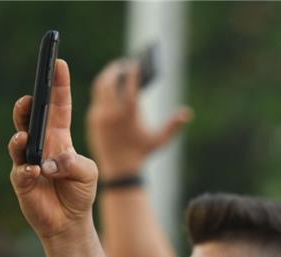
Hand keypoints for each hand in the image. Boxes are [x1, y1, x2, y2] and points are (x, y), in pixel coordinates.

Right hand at [8, 58, 98, 240]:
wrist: (70, 223)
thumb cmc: (80, 192)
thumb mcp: (88, 173)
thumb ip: (75, 163)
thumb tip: (51, 162)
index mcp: (59, 137)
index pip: (58, 106)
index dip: (58, 85)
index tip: (58, 63)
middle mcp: (40, 144)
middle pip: (30, 118)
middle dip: (28, 105)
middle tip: (30, 98)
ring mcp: (28, 161)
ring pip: (18, 142)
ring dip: (22, 138)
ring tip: (25, 135)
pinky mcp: (21, 181)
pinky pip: (20, 171)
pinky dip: (27, 170)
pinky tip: (35, 171)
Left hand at [86, 58, 191, 179]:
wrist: (119, 169)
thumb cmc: (142, 154)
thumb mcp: (160, 140)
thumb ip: (174, 125)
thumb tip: (187, 113)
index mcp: (129, 115)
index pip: (130, 85)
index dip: (134, 72)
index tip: (137, 63)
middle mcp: (112, 113)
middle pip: (111, 81)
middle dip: (117, 70)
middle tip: (125, 64)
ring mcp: (100, 115)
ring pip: (100, 87)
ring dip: (107, 76)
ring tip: (116, 71)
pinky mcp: (93, 119)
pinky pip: (97, 98)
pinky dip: (103, 89)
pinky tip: (109, 86)